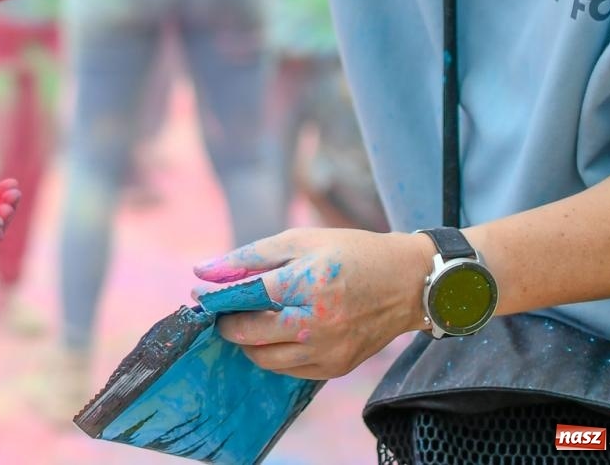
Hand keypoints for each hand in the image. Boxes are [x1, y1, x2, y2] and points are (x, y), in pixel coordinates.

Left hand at [195, 228, 433, 379]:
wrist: (407, 283)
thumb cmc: (350, 253)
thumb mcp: (300, 240)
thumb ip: (250, 255)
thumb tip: (202, 271)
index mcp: (308, 283)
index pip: (246, 297)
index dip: (218, 298)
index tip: (202, 296)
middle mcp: (318, 322)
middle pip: (250, 334)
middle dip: (228, 324)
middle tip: (223, 313)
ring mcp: (328, 349)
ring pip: (265, 358)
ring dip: (248, 343)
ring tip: (249, 322)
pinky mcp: (336, 367)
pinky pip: (288, 369)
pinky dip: (274, 353)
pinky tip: (277, 334)